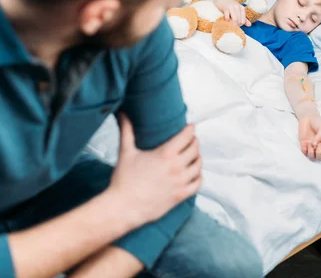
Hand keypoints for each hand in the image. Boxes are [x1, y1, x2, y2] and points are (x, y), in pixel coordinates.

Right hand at [106, 114, 201, 228]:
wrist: (124, 207)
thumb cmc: (124, 179)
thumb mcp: (126, 152)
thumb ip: (126, 131)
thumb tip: (121, 113)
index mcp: (165, 154)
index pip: (187, 136)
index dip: (190, 130)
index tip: (190, 127)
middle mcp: (177, 167)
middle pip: (195, 149)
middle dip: (194, 142)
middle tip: (190, 140)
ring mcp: (180, 182)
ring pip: (198, 165)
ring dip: (197, 157)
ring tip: (193, 155)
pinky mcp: (181, 195)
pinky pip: (198, 183)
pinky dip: (198, 176)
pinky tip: (194, 173)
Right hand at [211, 0, 250, 26]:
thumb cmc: (230, 6)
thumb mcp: (238, 11)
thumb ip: (244, 18)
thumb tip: (250, 25)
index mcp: (242, 8)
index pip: (243, 20)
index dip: (240, 25)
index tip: (235, 25)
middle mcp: (237, 7)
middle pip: (239, 21)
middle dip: (236, 25)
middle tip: (232, 25)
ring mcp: (231, 7)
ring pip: (235, 19)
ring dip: (232, 24)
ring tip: (229, 25)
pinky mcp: (225, 8)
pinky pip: (227, 17)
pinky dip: (227, 20)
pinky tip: (226, 19)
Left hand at [298, 113, 320, 161]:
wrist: (308, 117)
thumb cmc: (317, 122)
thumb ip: (320, 136)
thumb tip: (314, 145)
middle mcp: (319, 147)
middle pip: (320, 158)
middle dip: (319, 154)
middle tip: (318, 145)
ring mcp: (311, 146)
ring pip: (312, 158)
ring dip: (311, 153)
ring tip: (310, 144)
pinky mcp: (303, 144)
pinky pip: (304, 153)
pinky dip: (305, 151)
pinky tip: (306, 144)